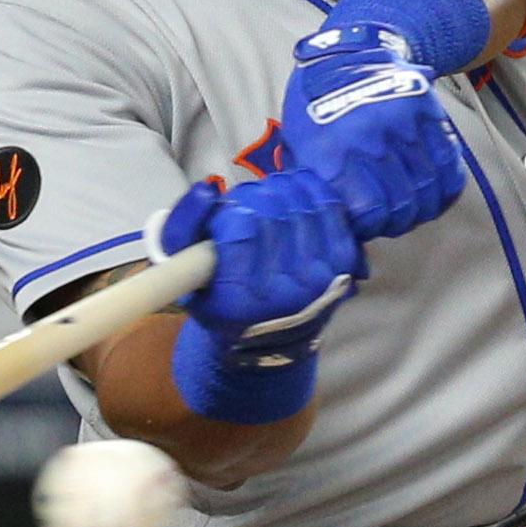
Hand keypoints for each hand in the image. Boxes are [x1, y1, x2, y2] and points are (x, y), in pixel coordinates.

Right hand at [154, 172, 362, 357]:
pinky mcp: (343, 262)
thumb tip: (206, 190)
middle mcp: (284, 291)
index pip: (240, 228)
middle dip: (254, 196)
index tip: (225, 214)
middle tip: (246, 203)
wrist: (270, 338)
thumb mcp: (183, 272)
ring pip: (300, 203)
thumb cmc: (219, 300)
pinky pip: (329, 206)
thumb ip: (182, 227)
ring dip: (280, 189)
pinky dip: (310, 188)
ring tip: (267, 198)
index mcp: (240, 299)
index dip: (230, 209)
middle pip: (272, 211)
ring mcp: (319, 276)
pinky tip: (294, 189)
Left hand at [278, 22, 465, 240]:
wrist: (345, 53)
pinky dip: (446, 187)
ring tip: (413, 210)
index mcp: (332, 152)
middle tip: (393, 220)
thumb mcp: (297, 145)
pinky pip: (449, 163)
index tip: (368, 225)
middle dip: (400, 221)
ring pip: (429, 187)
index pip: (370, 211)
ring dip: (424, 207)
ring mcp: (402, 124)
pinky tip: (436, 195)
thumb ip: (314, 186)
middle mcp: (370, 139)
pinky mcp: (427, 112)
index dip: (372, 227)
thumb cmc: (315, 107)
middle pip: (404, 203)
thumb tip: (336, 225)